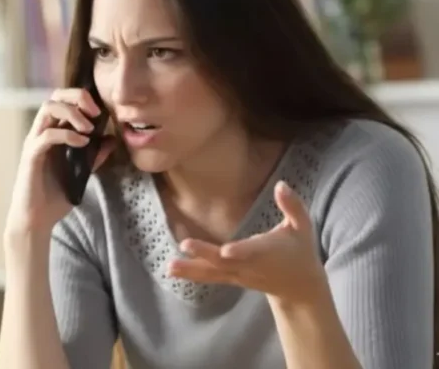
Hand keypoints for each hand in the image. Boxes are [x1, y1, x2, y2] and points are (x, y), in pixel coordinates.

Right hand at [5, 88, 115, 236]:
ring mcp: (34, 142)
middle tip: (96, 113)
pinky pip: (47, 135)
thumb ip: (95, 156)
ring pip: (47, 108)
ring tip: (88, 128)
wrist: (37, 219)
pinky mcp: (31, 156)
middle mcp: (41, 133)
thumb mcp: (82, 173)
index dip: (82, 98)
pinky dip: (66, 134)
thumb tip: (112, 139)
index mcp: (53, 133)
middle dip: (77, 97)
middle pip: (54, 96)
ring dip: (72, 112)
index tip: (100, 112)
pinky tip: (82, 143)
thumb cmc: (55, 196)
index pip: (63, 101)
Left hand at [167, 181, 327, 303]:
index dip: (240, 252)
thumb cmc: (301, 251)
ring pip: (212, 273)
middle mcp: (249, 266)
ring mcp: (238, 275)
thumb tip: (281, 184)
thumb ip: (293, 206)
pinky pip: (209, 276)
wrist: (299, 288)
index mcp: (268, 252)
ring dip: (190, 269)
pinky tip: (171, 270)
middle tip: (185, 246)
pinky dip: (191, 274)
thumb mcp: (303, 227)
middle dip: (205, 254)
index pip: (252, 252)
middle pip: (224, 262)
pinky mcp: (230, 279)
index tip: (227, 251)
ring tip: (169, 267)